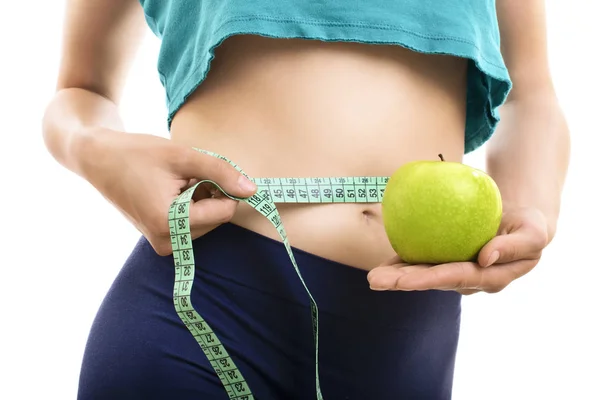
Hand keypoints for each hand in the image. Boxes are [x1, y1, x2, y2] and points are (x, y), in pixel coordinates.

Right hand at [78, 128, 256, 255]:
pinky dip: (191, 206)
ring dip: (201, 200)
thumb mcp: (183, 156)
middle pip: (217, 219)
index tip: (203, 170)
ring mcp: (162, 244)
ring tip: (175, 182)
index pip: (223, 212)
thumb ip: (220, 172)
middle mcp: (166, 241)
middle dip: (210, 194)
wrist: (98, 159)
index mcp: (168, 223)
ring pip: (208, 222)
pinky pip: (193, 224)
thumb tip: (252, 190)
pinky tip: (171, 191)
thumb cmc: (136, 154)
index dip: (222, 187)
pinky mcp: (161, 241)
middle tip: (185, 175)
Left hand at [367, 205, 549, 294]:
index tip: (406, 279)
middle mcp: (469, 280)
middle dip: (403, 283)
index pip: (457, 277)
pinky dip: (402, 263)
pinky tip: (381, 265)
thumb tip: (485, 258)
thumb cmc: (529, 226)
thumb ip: (515, 247)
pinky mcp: (446, 262)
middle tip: (376, 280)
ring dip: (396, 277)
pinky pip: (422, 262)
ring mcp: (456, 272)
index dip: (431, 278)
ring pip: (423, 275)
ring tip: (373, 278)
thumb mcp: (534, 232)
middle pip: (433, 280)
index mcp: (490, 278)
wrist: (520, 223)